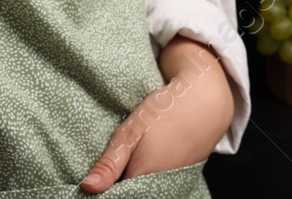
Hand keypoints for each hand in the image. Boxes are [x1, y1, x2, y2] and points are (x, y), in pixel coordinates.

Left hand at [80, 36, 232, 192]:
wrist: (205, 102)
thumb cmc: (165, 112)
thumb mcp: (130, 131)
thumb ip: (110, 163)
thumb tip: (87, 187)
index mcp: (143, 178)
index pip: (116, 194)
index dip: (105, 186)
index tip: (100, 175)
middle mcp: (161, 187)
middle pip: (132, 193)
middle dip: (120, 183)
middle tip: (117, 161)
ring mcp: (175, 184)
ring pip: (145, 189)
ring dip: (134, 179)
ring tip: (132, 158)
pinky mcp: (183, 179)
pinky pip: (160, 185)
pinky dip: (150, 176)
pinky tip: (146, 159)